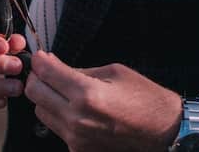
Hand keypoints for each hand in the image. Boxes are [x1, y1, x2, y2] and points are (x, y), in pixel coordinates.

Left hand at [24, 49, 181, 150]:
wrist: (163, 131)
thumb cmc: (144, 99)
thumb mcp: (114, 72)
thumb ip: (79, 70)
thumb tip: (53, 66)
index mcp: (87, 94)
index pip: (46, 73)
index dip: (39, 60)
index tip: (40, 56)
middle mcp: (77, 119)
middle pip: (35, 94)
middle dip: (37, 78)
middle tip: (46, 70)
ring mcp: (76, 138)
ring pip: (40, 112)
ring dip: (45, 97)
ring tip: (59, 88)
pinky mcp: (79, 150)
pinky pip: (56, 128)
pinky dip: (57, 114)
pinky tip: (71, 106)